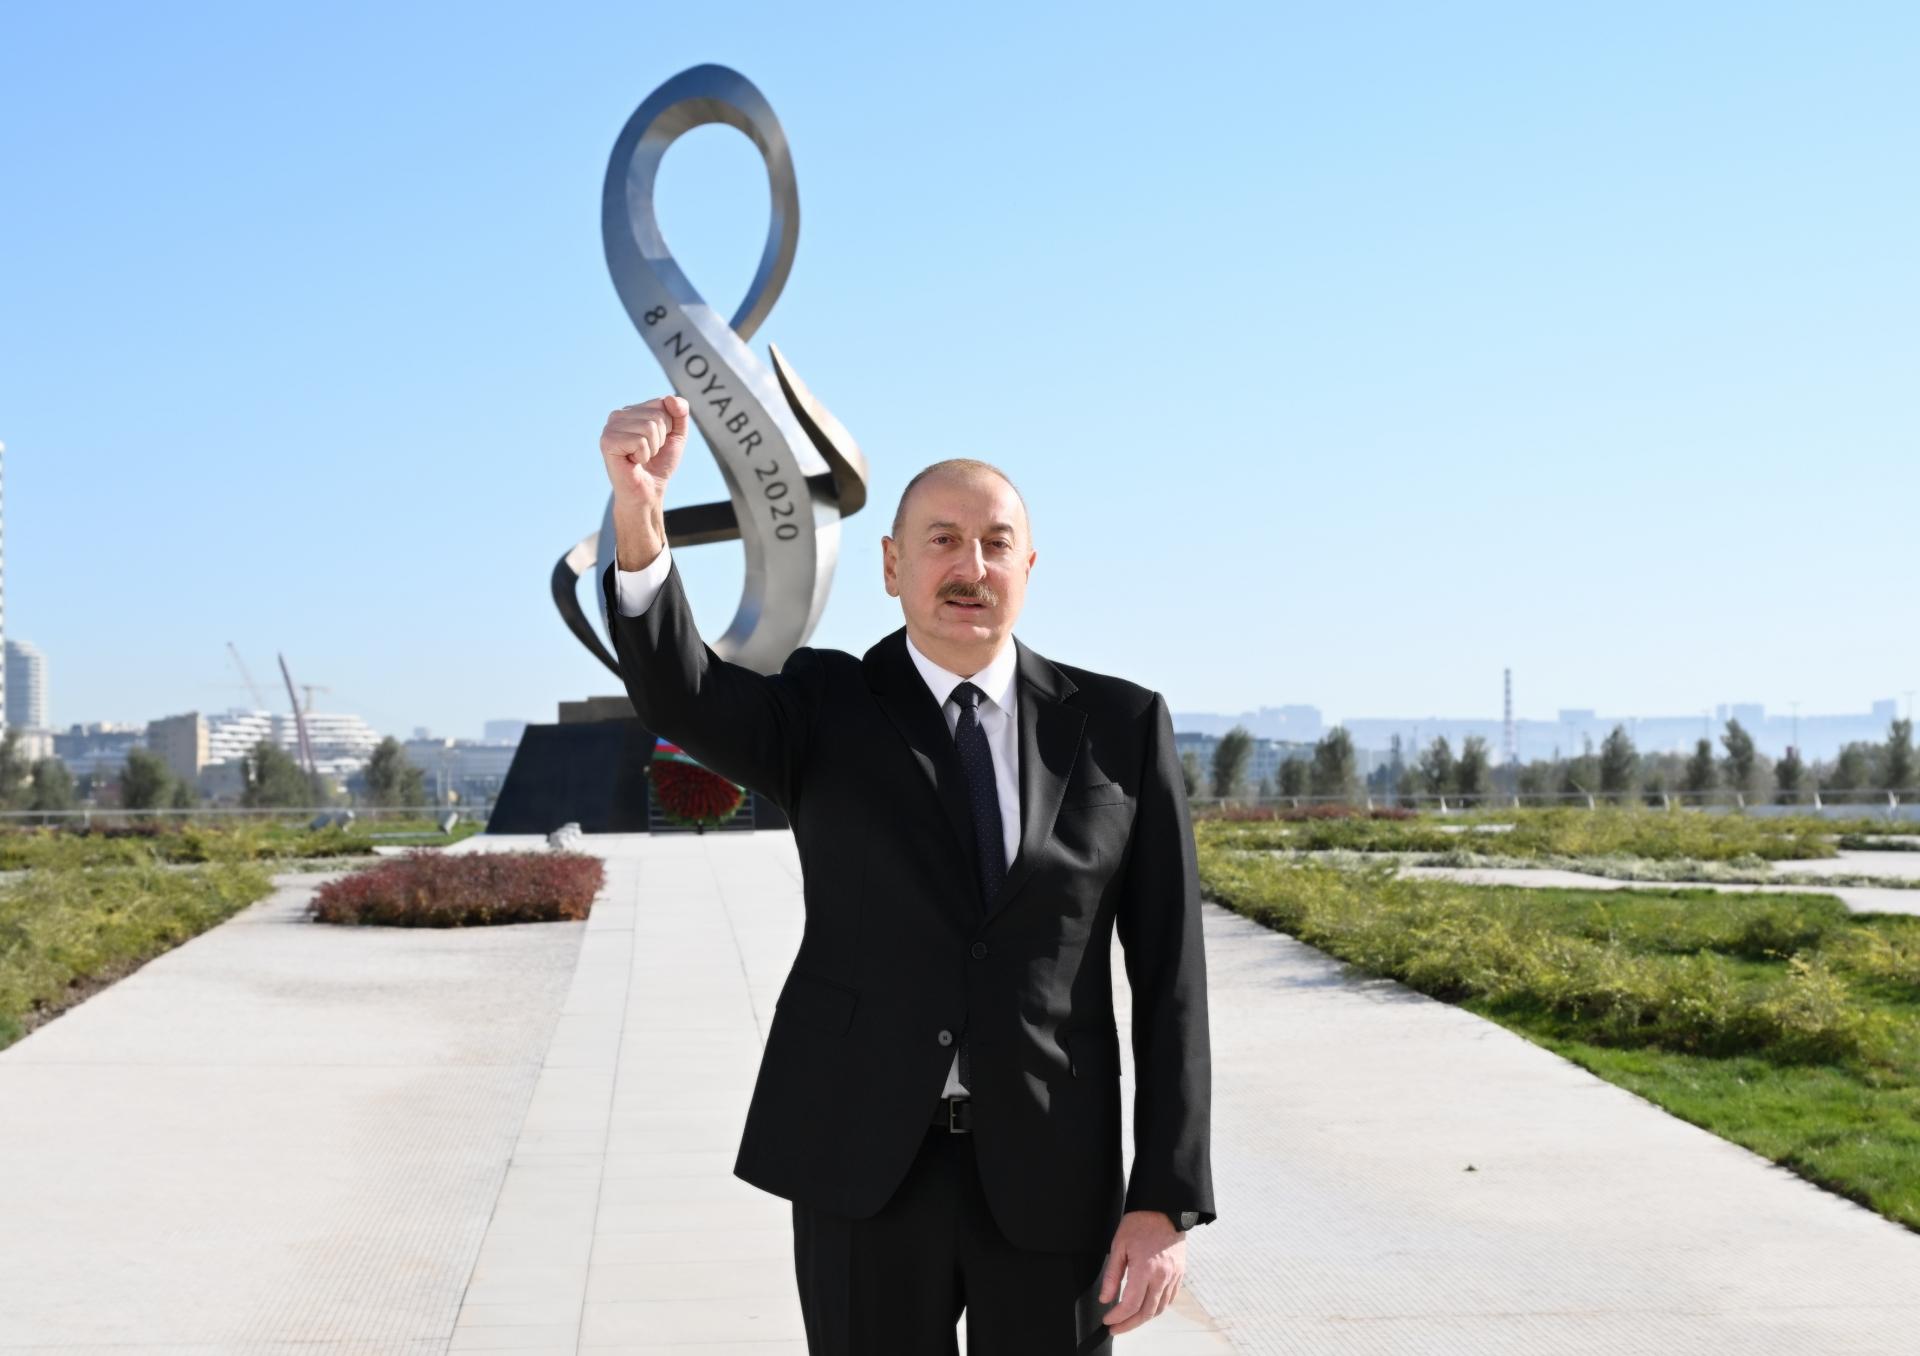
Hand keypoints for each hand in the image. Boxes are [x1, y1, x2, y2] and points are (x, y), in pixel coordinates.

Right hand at [600, 394, 689, 513]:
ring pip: (649, 427)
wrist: (647, 492)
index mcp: (632, 410)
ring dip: (652, 449)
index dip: (669, 427)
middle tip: (648, 453)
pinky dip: (643, 455)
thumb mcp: (677, 435)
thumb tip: (670, 398)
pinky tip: (632, 462)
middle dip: (661, 440)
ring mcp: (610, 427)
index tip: (657, 442)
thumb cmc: (659, 464)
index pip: (663, 403)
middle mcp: (618, 415)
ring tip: (640, 458)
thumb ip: (681, 413)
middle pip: (657, 416)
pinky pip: (640, 441)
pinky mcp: (607, 441)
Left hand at [1097, 1209, 1185, 1333]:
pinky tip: (1145, 1307)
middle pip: (1146, 1312)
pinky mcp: (1180, 1274)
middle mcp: (1162, 1276)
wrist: (1165, 1209)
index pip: (1131, 1304)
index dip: (1118, 1317)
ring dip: (1143, 1318)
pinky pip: (1169, 1299)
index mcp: (1145, 1268)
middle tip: (1116, 1328)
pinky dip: (1156, 1308)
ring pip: (1159, 1309)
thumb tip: (1106, 1298)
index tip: (1108, 1320)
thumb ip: (1112, 1275)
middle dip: (1129, 1324)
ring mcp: (1174, 1276)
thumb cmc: (1140, 1223)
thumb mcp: (1118, 1245)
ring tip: (1129, 1320)